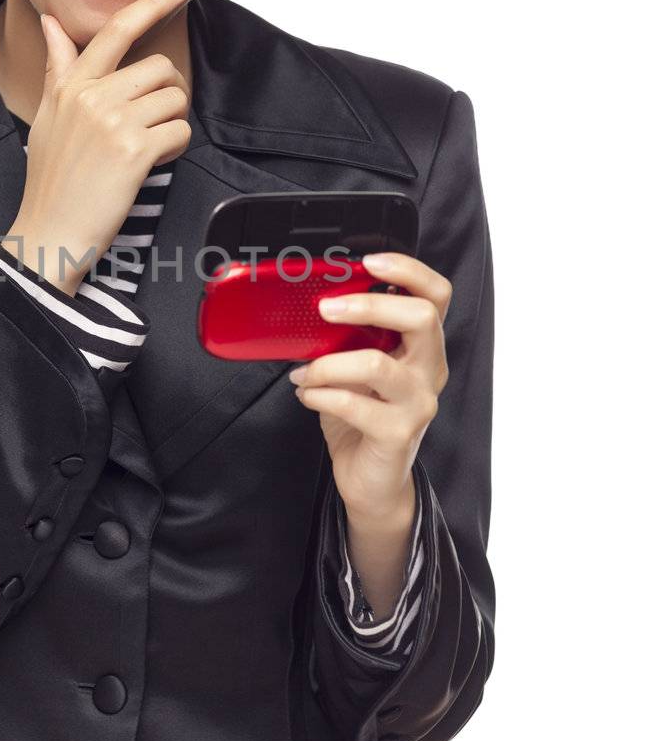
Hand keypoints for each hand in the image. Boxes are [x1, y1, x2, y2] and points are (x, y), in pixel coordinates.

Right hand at [0, 0, 192, 295]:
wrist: (49, 230)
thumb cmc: (51, 178)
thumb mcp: (48, 115)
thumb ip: (57, 67)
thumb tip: (51, 23)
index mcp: (71, 84)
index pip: (115, 31)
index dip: (150, 5)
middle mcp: (91, 96)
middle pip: (160, 67)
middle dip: (168, 93)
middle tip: (153, 121)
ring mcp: (112, 121)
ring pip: (174, 98)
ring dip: (173, 122)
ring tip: (150, 145)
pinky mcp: (134, 150)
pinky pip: (179, 129)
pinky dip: (176, 148)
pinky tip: (153, 162)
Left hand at [288, 252, 451, 528]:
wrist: (371, 481)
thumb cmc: (362, 415)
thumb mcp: (357, 367)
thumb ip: (348, 337)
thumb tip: (307, 302)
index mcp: (423, 345)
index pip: (436, 295)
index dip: (408, 270)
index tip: (369, 260)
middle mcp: (430, 369)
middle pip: (422, 317)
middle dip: (368, 306)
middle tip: (324, 309)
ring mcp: (419, 403)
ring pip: (378, 364)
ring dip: (328, 363)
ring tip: (303, 371)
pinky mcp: (399, 434)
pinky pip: (354, 404)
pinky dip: (320, 394)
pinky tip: (306, 395)